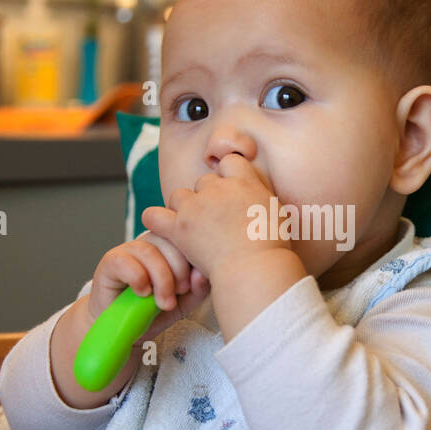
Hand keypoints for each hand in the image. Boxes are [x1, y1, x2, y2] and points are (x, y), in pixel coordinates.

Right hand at [86, 231, 210, 342]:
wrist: (124, 329)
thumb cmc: (153, 311)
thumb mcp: (185, 301)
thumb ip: (198, 288)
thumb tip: (202, 274)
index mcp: (169, 246)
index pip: (185, 237)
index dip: (192, 258)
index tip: (193, 284)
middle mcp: (149, 243)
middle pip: (169, 241)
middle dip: (179, 271)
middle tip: (179, 293)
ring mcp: (128, 250)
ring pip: (149, 252)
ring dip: (161, 280)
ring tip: (163, 302)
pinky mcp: (110, 262)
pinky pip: (126, 262)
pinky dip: (138, 279)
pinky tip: (142, 294)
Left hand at [140, 153, 289, 283]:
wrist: (255, 268)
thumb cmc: (272, 246)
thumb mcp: (276, 211)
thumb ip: (259, 195)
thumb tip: (252, 194)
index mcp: (243, 181)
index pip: (229, 161)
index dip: (228, 175)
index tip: (231, 192)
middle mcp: (218, 188)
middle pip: (204, 181)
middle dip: (208, 197)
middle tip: (217, 221)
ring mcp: (195, 207)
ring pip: (179, 195)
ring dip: (184, 208)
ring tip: (194, 227)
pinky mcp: (179, 228)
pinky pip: (154, 215)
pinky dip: (155, 219)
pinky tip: (162, 226)